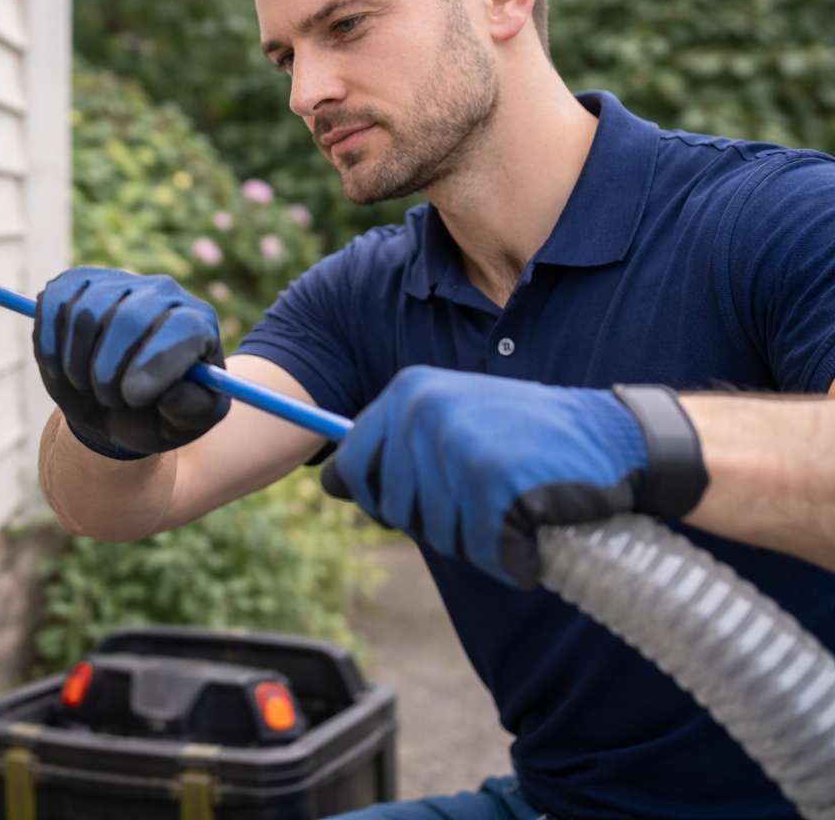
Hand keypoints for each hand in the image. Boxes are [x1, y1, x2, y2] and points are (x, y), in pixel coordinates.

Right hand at [33, 267, 230, 456]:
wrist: (113, 408)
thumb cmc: (156, 414)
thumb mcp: (185, 423)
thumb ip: (191, 409)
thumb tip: (173, 390)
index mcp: (198, 324)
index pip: (182, 327)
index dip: (155, 362)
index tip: (132, 397)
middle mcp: (162, 292)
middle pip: (128, 317)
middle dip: (109, 370)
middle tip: (109, 399)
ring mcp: (118, 282)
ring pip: (85, 313)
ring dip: (77, 363)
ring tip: (88, 386)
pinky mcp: (76, 283)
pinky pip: (54, 303)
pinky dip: (50, 344)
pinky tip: (61, 367)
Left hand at [322, 366, 706, 587]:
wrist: (616, 439)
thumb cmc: (529, 440)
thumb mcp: (452, 421)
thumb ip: (395, 447)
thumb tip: (330, 483)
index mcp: (409, 390)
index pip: (353, 466)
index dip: (381, 499)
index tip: (419, 499)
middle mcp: (426, 411)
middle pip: (394, 509)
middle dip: (438, 522)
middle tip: (488, 498)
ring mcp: (459, 445)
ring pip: (438, 533)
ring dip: (478, 539)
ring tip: (516, 504)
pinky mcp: (495, 483)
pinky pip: (482, 549)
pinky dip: (512, 556)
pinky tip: (537, 528)